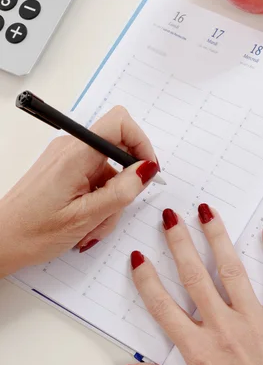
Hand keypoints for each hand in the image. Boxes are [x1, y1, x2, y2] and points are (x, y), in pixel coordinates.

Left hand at [0, 106, 158, 276]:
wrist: (0, 242)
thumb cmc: (33, 232)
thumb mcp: (87, 217)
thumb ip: (121, 192)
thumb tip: (147, 170)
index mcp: (75, 154)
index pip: (119, 123)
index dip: (141, 143)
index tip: (147, 171)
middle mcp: (70, 149)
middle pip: (117, 152)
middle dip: (125, 185)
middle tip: (114, 211)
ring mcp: (67, 160)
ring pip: (108, 172)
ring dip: (110, 201)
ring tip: (93, 226)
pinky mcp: (64, 171)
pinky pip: (95, 180)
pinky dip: (99, 202)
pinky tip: (86, 223)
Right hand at [123, 207, 262, 364]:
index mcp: (201, 354)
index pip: (163, 307)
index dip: (147, 280)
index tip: (138, 259)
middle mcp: (226, 332)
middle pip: (195, 277)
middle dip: (179, 243)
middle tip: (170, 218)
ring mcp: (259, 324)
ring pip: (232, 271)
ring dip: (217, 238)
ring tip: (207, 213)